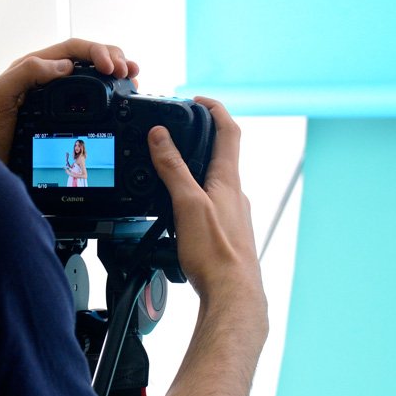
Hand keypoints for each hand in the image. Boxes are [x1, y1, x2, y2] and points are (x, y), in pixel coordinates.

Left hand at [0, 38, 137, 163]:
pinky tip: (117, 100)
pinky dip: (107, 96)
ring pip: (91, 78)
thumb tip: (64, 65)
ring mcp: (54, 100)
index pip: (73, 49)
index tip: (114, 67)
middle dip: (113, 58)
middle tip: (130, 72)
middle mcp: (45, 80)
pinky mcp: (60, 121)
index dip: (97, 51)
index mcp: (32, 68)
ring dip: (114, 75)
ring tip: (131, 80)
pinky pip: (88, 102)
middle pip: (87, 59)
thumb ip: (25, 73)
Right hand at [148, 98, 266, 322]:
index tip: (196, 99)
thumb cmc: (216, 254)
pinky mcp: (226, 233)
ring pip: (215, 181)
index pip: (228, 130)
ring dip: (196, 170)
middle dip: (201, 138)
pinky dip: (196, 196)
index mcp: (228, 179)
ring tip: (172, 171)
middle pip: (222, 154)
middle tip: (179, 131)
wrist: (232, 295)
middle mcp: (235, 193)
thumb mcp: (187, 204)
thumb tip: (160, 136)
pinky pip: (211, 204)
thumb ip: (173, 169)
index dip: (214, 108)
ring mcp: (233, 213)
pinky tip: (180, 213)